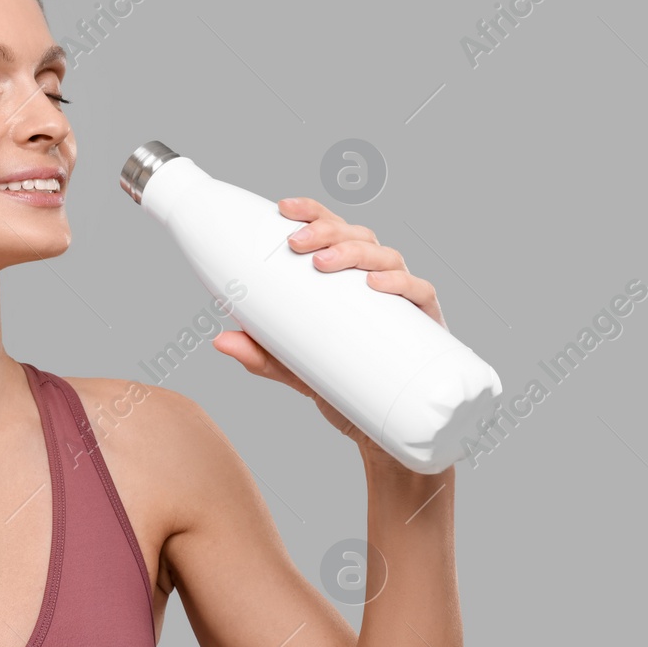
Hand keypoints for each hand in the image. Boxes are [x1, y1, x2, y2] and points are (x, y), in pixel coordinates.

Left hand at [212, 197, 448, 462]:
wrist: (380, 438)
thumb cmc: (342, 389)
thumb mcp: (295, 370)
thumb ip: (261, 355)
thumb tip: (220, 339)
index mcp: (349, 281)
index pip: (334, 232)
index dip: (313, 212)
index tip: (284, 208)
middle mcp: (379, 282)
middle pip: (359, 236)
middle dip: (328, 230)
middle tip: (297, 244)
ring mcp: (404, 302)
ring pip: (387, 257)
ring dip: (356, 252)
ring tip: (324, 263)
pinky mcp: (427, 327)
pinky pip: (421, 293)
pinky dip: (401, 283)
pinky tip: (376, 285)